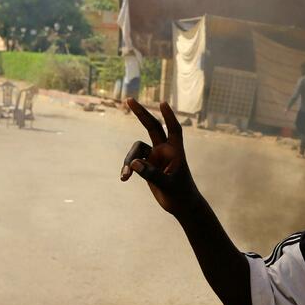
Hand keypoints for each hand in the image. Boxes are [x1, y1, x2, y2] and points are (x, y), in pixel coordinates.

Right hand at [120, 99, 198, 214]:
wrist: (181, 205)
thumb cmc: (180, 194)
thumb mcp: (167, 185)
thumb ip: (151, 174)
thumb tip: (133, 164)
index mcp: (176, 151)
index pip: (174, 129)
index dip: (169, 116)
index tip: (163, 103)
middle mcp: (165, 150)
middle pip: (152, 127)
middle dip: (141, 114)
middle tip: (128, 99)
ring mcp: (155, 156)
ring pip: (137, 149)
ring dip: (128, 159)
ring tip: (125, 175)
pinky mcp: (147, 165)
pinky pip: (133, 161)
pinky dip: (128, 167)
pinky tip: (124, 178)